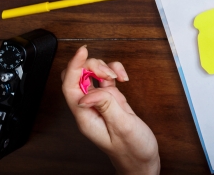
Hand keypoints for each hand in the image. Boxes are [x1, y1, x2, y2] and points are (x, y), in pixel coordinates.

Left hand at [61, 46, 159, 174]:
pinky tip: (123, 78)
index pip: (70, 87)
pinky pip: (106, 80)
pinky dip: (115, 73)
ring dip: (105, 69)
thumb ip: (107, 106)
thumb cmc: (133, 151)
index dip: (74, 66)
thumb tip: (87, 93)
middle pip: (78, 78)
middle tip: (108, 71)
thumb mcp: (123, 127)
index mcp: (86, 117)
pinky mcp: (112, 102)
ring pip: (92, 76)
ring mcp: (100, 104)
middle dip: (92, 66)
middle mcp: (90, 109)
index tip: (82, 51)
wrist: (142, 162)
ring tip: (118, 76)